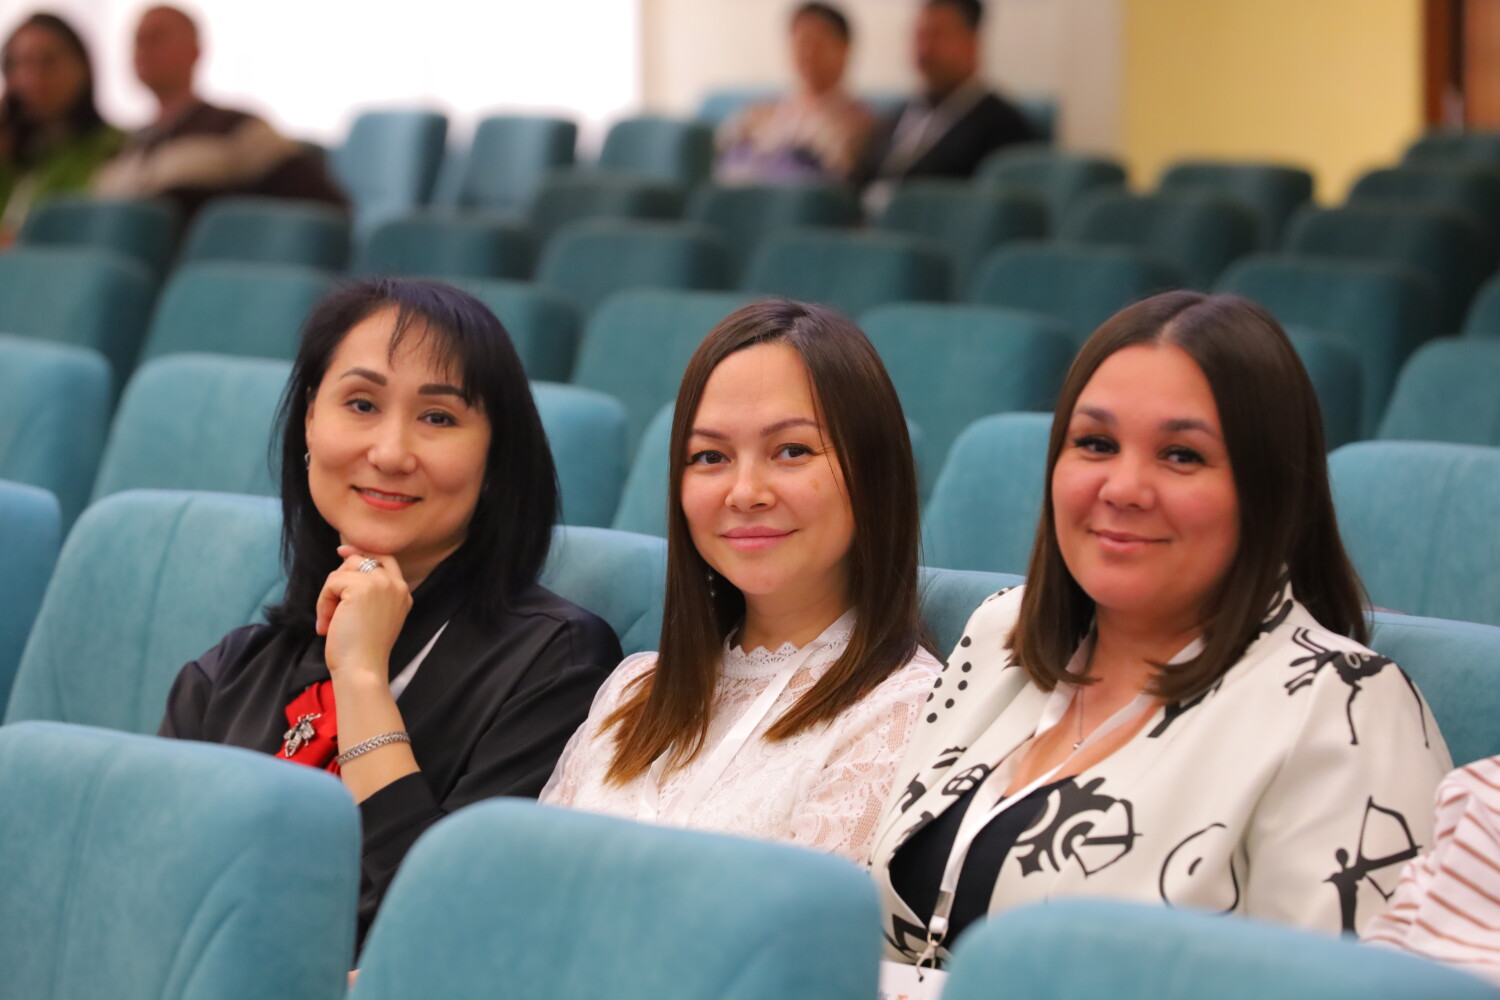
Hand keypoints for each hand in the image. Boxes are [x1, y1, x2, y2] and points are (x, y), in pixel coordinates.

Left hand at [315, 546, 412, 680]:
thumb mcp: (376, 615)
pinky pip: (332, 583)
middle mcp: (396, 584)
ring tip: (330, 620)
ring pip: (343, 571)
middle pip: (360, 560)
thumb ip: (371, 592)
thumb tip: (347, 561)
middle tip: (332, 611)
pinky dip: (323, 603)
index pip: (385, 557)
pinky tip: (327, 623)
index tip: (342, 552)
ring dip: (329, 595)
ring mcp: (381, 584)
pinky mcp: (362, 588)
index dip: (362, 551)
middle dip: (339, 580)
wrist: (363, 668)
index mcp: (403, 592)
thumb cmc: (364, 649)